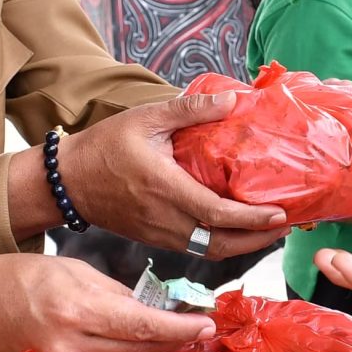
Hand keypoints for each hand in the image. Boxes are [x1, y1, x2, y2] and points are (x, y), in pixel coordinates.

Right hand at [0, 253, 211, 351]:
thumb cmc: (15, 278)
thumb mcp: (71, 270)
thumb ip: (114, 292)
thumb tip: (149, 308)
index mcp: (78, 309)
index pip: (143, 325)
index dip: (180, 328)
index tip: (205, 326)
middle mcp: (71, 344)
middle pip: (138, 348)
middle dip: (171, 340)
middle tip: (197, 331)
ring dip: (147, 351)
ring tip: (168, 336)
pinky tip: (129, 350)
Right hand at [56, 94, 288, 258]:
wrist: (67, 181)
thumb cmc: (106, 145)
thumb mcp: (147, 118)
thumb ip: (190, 109)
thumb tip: (232, 100)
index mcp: (164, 188)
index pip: (216, 213)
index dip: (252, 219)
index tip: (279, 214)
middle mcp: (164, 219)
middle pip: (220, 244)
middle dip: (257, 240)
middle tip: (285, 226)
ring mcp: (159, 234)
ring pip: (209, 251)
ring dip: (242, 245)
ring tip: (268, 230)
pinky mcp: (155, 239)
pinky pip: (195, 248)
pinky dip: (221, 243)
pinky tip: (236, 228)